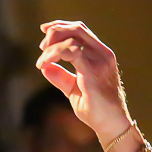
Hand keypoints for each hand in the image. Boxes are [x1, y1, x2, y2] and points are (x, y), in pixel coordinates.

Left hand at [35, 20, 133, 151]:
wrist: (110, 124)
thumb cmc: (95, 108)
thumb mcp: (73, 89)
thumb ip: (60, 77)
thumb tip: (44, 67)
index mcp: (100, 54)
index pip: (80, 30)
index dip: (61, 26)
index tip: (44, 31)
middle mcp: (102, 54)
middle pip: (77, 29)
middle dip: (55, 32)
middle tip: (42, 47)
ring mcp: (99, 63)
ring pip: (73, 40)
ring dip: (52, 47)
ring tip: (41, 61)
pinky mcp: (93, 74)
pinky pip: (72, 53)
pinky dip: (55, 55)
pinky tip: (45, 64)